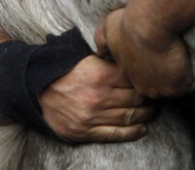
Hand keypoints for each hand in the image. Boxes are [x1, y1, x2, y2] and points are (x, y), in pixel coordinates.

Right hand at [39, 55, 154, 141]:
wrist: (37, 91)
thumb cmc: (65, 72)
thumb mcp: (88, 59)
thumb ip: (110, 62)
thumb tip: (132, 61)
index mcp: (101, 75)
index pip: (134, 80)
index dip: (146, 81)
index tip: (153, 80)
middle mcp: (99, 96)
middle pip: (135, 99)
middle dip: (150, 99)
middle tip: (156, 97)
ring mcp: (93, 116)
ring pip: (129, 117)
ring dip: (145, 115)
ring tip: (152, 112)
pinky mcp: (86, 132)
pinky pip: (115, 134)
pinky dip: (132, 133)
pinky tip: (142, 129)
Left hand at [95, 8, 194, 97]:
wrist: (151, 22)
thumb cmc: (128, 23)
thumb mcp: (108, 30)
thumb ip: (103, 41)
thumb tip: (100, 51)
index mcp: (131, 77)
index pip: (144, 80)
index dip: (153, 68)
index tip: (158, 56)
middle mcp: (147, 87)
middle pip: (160, 87)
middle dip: (167, 76)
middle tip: (172, 58)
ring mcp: (165, 89)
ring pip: (176, 87)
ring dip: (181, 76)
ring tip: (184, 60)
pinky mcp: (182, 85)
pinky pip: (193, 85)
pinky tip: (193, 62)